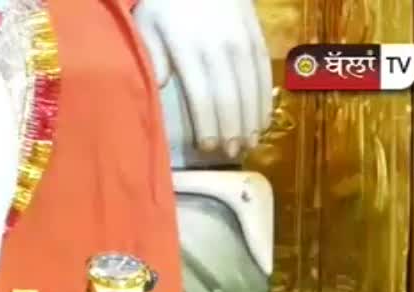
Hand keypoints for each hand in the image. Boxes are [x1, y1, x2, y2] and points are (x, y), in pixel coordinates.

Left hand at [134, 0, 272, 158]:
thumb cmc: (168, 5)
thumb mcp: (148, 25)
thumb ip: (153, 57)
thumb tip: (161, 86)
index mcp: (189, 48)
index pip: (202, 95)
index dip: (207, 125)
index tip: (208, 148)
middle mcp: (220, 47)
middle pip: (229, 96)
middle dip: (231, 130)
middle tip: (231, 154)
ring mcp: (243, 41)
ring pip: (251, 88)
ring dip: (250, 120)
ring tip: (248, 145)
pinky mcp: (258, 37)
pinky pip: (265, 73)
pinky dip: (265, 100)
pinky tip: (263, 120)